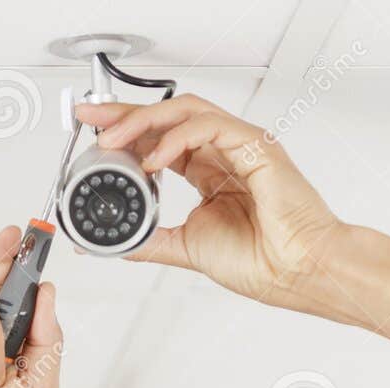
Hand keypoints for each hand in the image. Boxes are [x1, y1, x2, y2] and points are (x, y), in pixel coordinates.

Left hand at [75, 94, 345, 312]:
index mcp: (212, 174)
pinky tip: (154, 160)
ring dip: (144, 121)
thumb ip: (152, 240)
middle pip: (169, 117)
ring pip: (186, 112)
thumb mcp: (188, 248)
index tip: (93, 133)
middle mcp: (226, 154)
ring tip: (113, 139)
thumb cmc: (264, 262)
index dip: (127, 133)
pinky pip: (208, 127)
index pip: (162, 140)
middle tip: (91, 118)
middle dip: (125, 114)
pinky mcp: (255, 146)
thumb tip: (114, 243)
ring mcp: (242, 146)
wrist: (298, 273)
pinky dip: (176, 138)